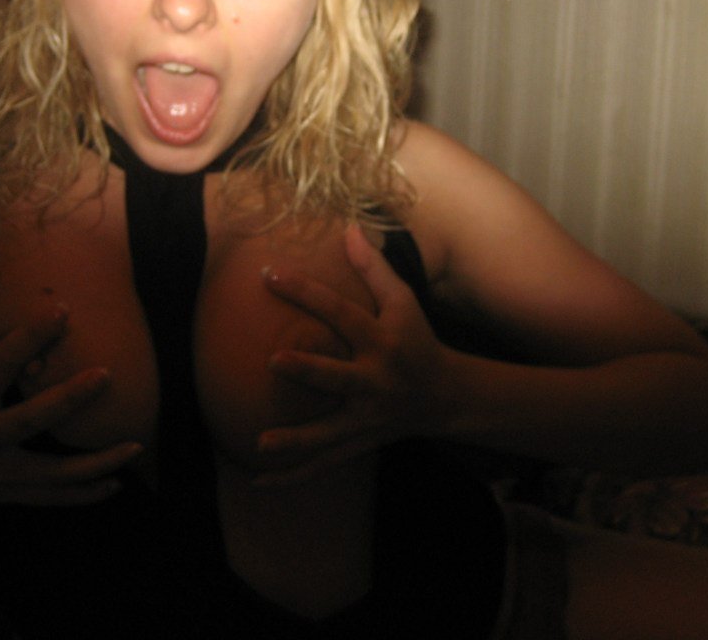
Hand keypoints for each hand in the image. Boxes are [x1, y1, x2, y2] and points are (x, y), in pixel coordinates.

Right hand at [0, 255, 142, 504]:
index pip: (0, 363)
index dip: (30, 335)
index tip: (62, 309)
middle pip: (31, 419)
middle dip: (69, 398)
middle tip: (107, 374)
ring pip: (51, 473)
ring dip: (95, 463)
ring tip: (135, 446)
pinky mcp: (2, 493)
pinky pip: (49, 499)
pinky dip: (82, 495)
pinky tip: (116, 485)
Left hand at [255, 224, 449, 482]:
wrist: (449, 397)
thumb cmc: (419, 340)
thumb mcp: (404, 301)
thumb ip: (374, 268)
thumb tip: (349, 228)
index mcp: (381, 341)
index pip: (339, 312)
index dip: (306, 291)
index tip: (269, 273)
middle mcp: (373, 381)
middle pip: (337, 376)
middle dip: (308, 371)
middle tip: (274, 360)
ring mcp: (366, 418)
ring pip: (328, 432)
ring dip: (296, 440)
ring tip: (261, 443)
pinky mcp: (359, 442)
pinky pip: (323, 463)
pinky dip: (293, 475)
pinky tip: (259, 481)